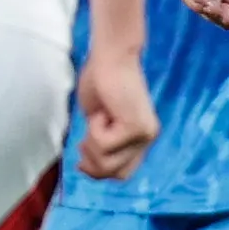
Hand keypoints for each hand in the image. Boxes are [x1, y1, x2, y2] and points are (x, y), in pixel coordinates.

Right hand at [76, 47, 157, 180]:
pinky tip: (103, 110)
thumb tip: (88, 167)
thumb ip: (100, 143)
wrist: (110, 55)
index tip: (81, 161)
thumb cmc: (100, 80)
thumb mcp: (97, 121)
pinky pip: (103, 144)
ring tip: (98, 118)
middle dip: (92, 162)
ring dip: (91, 142)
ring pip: (107, 163)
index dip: (98, 173)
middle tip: (83, 139)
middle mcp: (147, 138)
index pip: (122, 174)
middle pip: (114, 174)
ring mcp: (145, 135)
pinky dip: (94, 128)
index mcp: (140, 138)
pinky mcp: (137, 128)